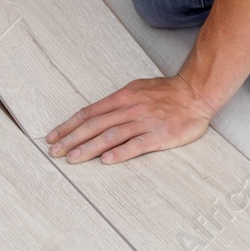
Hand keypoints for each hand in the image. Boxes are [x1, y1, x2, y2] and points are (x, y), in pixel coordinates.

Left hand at [45, 75, 216, 164]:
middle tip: (54, 151)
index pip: (90, 112)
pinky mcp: (160, 135)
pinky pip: (137, 145)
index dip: (69, 125)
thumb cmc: (166, 93)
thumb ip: (118, 102)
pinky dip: (120, 153)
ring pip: (111, 136)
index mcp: (123, 97)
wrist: (196, 94)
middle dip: (71, 139)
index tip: (53, 136)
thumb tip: (96, 114)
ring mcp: (145, 122)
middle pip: (95, 125)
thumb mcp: (137, 89)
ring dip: (89, 148)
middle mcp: (130, 108)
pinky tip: (106, 161)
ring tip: (72, 158)